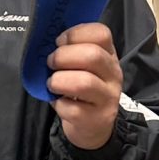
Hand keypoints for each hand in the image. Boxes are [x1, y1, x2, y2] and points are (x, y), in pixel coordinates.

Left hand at [47, 23, 122, 149]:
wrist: (94, 125)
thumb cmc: (82, 89)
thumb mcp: (83, 66)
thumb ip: (71, 50)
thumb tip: (45, 41)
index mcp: (108, 54)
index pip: (102, 33)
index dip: (75, 33)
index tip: (59, 42)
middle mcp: (113, 74)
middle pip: (93, 55)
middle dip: (63, 56)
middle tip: (51, 63)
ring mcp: (107, 98)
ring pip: (84, 82)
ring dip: (59, 80)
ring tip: (52, 84)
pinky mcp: (96, 119)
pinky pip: (73, 109)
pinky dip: (59, 104)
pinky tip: (58, 102)